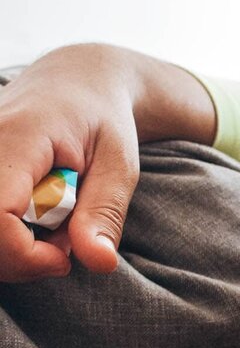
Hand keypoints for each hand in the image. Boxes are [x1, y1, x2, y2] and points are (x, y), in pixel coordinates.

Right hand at [0, 44, 142, 280]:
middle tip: (66, 245)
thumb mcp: (120, 165)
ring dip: (14, 250)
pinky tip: (33, 225)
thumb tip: (99, 263)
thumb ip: (105, 212)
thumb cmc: (102, 121)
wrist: (76, 84)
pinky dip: (7, 238)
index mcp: (17, 138)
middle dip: (22, 258)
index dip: (25, 254)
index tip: (64, 259)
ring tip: (53, 230)